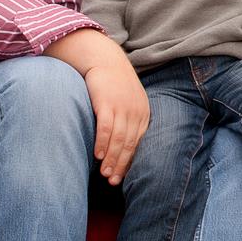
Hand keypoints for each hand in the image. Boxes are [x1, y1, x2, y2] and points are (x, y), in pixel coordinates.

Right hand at [83, 60, 149, 184]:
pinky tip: (98, 155)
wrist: (104, 59)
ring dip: (111, 159)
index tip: (121, 177)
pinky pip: (106, 128)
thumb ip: (129, 120)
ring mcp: (122, 108)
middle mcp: (135, 112)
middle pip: (129, 145)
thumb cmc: (114, 84)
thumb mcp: (129, 101)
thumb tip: (123, 145)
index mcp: (143, 113)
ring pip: (118, 140)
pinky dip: (103, 143)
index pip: (138, 143)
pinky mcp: (107, 103)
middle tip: (112, 181)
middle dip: (120, 165)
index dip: (130, 162)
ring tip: (104, 173)